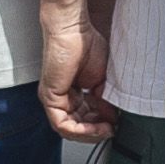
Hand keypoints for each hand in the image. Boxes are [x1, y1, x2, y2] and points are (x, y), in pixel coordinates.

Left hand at [40, 6, 115, 142]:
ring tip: (105, 129)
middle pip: (77, 128)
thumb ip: (106, 100)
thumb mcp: (103, 79)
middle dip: (96, 131)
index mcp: (73, 95)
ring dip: (89, 133)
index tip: (114, 124)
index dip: (100, 125)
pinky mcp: (49, 98)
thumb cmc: (86, 45)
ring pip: (68, 130)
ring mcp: (53, 100)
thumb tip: (113, 117)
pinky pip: (61, 124)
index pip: (84, 120)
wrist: (74, 30)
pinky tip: (94, 126)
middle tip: (111, 128)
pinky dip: (79, 130)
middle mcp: (61, 99)